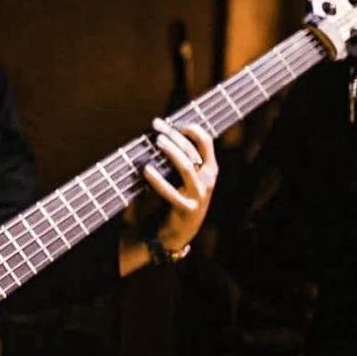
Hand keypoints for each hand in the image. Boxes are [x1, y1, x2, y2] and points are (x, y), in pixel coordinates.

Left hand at [142, 118, 217, 251]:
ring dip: (171, 151)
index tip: (172, 122)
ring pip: (186, 167)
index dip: (190, 128)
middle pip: (192, 151)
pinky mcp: (186, 209)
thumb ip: (181, 159)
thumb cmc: (178, 198)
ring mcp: (199, 195)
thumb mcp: (185, 178)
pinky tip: (146, 170)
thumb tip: (162, 132)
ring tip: (157, 141)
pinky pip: (170, 191)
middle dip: (174, 135)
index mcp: (210, 170)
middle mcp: (208, 181)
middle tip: (157, 127)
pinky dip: (157, 180)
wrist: (178, 233)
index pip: (206, 141)